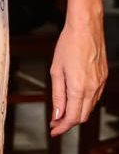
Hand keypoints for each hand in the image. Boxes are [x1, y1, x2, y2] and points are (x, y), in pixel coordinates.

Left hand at [49, 15, 106, 135]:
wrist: (86, 28)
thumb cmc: (69, 44)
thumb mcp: (56, 69)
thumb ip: (57, 94)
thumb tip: (57, 113)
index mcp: (78, 87)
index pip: (72, 117)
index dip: (62, 126)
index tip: (54, 129)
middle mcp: (93, 89)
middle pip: (82, 116)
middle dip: (69, 122)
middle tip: (56, 122)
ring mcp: (100, 84)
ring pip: (89, 108)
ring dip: (77, 112)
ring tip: (63, 110)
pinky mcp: (104, 78)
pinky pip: (95, 97)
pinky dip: (84, 102)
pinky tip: (75, 98)